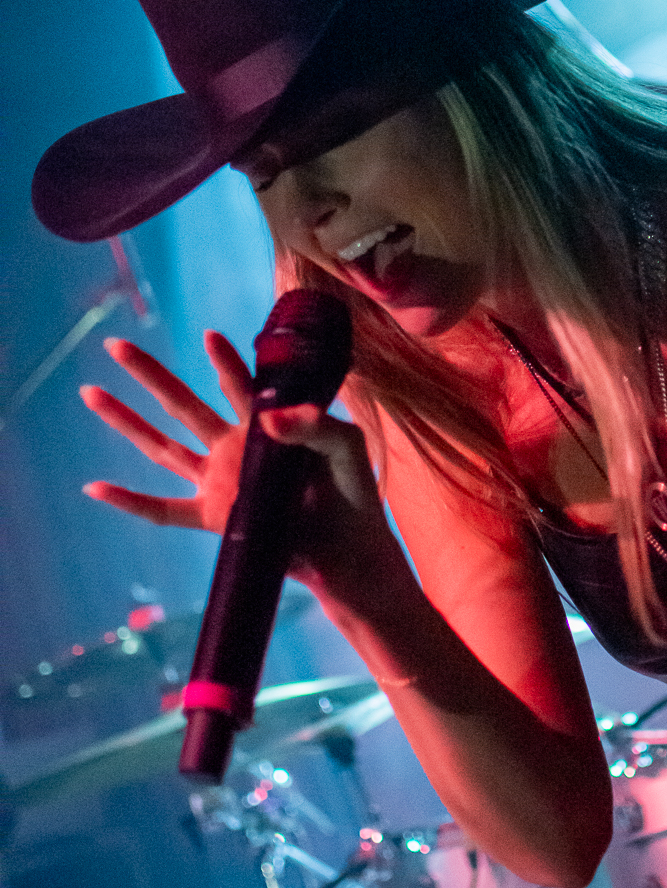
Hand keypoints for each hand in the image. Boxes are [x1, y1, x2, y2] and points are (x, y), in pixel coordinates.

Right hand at [81, 333, 403, 602]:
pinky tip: (94, 487)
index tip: (210, 336)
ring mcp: (220, 483)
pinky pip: (162, 510)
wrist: (349, 551)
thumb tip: (268, 419)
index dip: (226, 363)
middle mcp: (236, 450)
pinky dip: (128, 500)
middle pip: (182, 405)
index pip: (240, 387)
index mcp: (267, 428)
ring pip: (162, 446)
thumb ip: (317, 426)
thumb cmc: (354, 496)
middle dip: (149, 375)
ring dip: (126, 421)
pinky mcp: (214, 518)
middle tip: (114, 345)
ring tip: (90, 391)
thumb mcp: (347, 450)